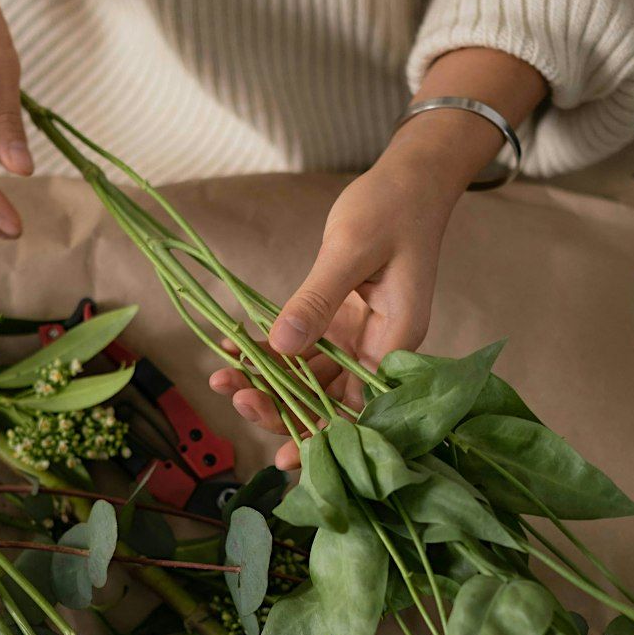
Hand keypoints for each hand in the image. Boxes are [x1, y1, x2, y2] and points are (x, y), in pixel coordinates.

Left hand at [209, 140, 455, 468]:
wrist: (412, 177)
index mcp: (396, 340)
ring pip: (310, 377)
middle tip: (235, 397)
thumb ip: (317, 300)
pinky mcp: (343, 320)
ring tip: (221, 380)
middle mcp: (380, 348)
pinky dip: (270, 350)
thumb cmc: (392, 207)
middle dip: (282, 407)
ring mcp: (360, 337)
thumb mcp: (350, 250)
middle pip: (329, 399)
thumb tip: (281, 346)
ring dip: (268, 381)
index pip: (359, 406)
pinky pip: (303, 347)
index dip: (322, 434)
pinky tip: (235, 349)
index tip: (283, 457)